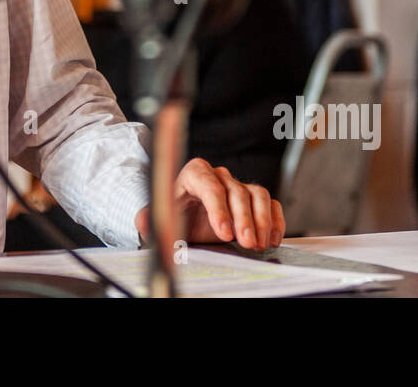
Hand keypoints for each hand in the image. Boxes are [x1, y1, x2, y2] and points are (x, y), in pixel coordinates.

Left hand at [135, 158, 284, 250]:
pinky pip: (269, 202)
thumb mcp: (159, 218)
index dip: (218, 209)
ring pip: (257, 194)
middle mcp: (217, 176)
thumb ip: (149, 218)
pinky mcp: (252, 198)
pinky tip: (272, 238)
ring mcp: (237, 186)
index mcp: (192, 174)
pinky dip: (274, 220)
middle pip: (236, 191)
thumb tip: (142, 221)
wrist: (184, 218)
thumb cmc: (172, 215)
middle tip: (246, 243)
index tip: (224, 233)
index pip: (209, 186)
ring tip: (259, 244)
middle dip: (243, 219)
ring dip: (261, 220)